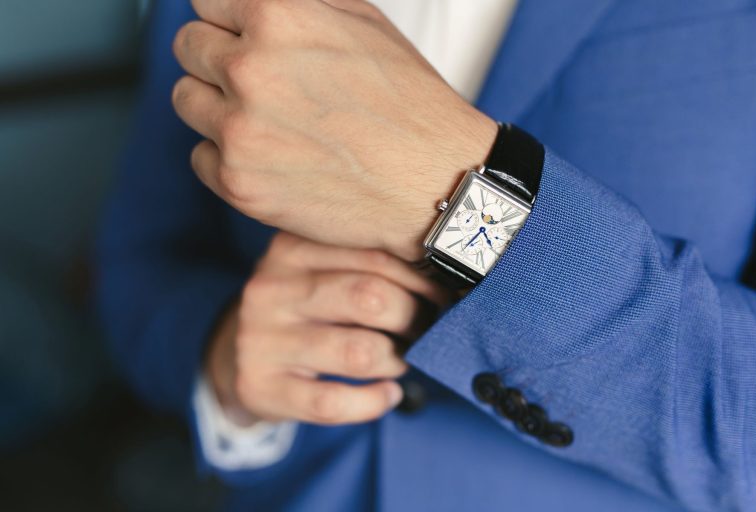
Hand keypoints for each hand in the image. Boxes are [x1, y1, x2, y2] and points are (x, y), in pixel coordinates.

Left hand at [172, 0, 497, 260]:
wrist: (435, 182)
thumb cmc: (409, 105)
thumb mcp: (361, 20)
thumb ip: (296, 3)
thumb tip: (249, 4)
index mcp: (276, 18)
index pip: (205, 3)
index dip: (229, 22)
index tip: (241, 39)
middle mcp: (249, 71)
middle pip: (188, 48)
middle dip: (217, 60)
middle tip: (259, 83)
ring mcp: (239, 132)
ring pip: (188, 102)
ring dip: (217, 107)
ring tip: (267, 122)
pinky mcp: (239, 184)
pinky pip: (201, 157)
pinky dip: (227, 157)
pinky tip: (271, 157)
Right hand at [206, 232, 445, 425]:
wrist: (238, 355)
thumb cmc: (301, 309)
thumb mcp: (318, 271)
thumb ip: (367, 265)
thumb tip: (447, 278)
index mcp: (292, 247)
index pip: (376, 255)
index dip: (422, 280)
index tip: (443, 296)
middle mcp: (271, 288)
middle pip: (370, 297)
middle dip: (413, 318)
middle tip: (426, 329)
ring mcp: (262, 338)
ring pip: (357, 351)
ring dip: (396, 360)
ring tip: (402, 360)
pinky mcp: (261, 386)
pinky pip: (333, 403)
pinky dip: (374, 402)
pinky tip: (388, 394)